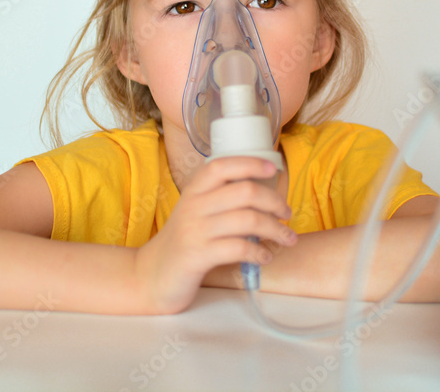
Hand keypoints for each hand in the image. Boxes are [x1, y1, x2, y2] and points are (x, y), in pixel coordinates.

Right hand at [133, 156, 297, 313]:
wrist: (152, 275)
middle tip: (286, 213)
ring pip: (247, 221)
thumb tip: (265, 192)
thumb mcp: (196, 212)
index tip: (272, 170)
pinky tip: (265, 256)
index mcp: (194, 190)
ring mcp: (195, 231)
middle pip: (244, 192)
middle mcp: (193, 206)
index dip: (250, 163)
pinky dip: (259, 252)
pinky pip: (238, 249)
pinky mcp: (198, 257)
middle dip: (274, 201)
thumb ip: (221, 199)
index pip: (222, 166)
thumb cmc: (184, 241)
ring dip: (275, 229)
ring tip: (287, 238)